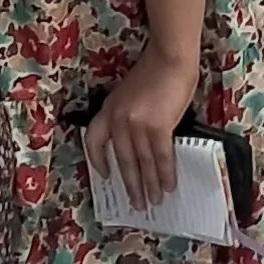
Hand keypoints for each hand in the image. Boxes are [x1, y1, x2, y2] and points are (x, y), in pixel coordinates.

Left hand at [85, 47, 201, 213]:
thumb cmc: (154, 73)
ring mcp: (137, 124)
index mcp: (108, 109)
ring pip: (143, 163)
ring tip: (154, 202)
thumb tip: (137, 145)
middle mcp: (118, 120)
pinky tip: (168, 186)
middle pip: (123, 159)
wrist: (170, 58)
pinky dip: (165, 174)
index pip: (93, 140)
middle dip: (131, 184)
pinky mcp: (158, 127)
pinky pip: (161, 157)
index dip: (97, 160)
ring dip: (150, 185)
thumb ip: (127, 117)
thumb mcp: (129, 95)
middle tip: (137, 204)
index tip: (105, 175)